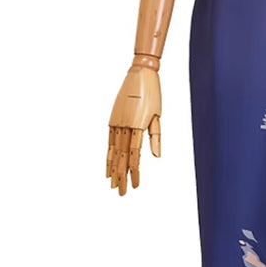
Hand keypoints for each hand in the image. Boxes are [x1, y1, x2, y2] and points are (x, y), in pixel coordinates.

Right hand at [106, 63, 161, 193]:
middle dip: (121, 176)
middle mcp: (124, 126)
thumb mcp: (157, 114)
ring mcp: (116, 123)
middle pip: (122, 156)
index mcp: (137, 125)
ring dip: (113, 169)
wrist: (140, 73)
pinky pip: (109, 141)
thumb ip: (155, 136)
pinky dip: (108, 155)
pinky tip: (108, 165)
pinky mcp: (113, 119)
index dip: (135, 171)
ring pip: (114, 151)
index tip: (135, 185)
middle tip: (121, 193)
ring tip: (112, 184)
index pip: (135, 154)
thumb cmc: (153, 93)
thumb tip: (157, 157)